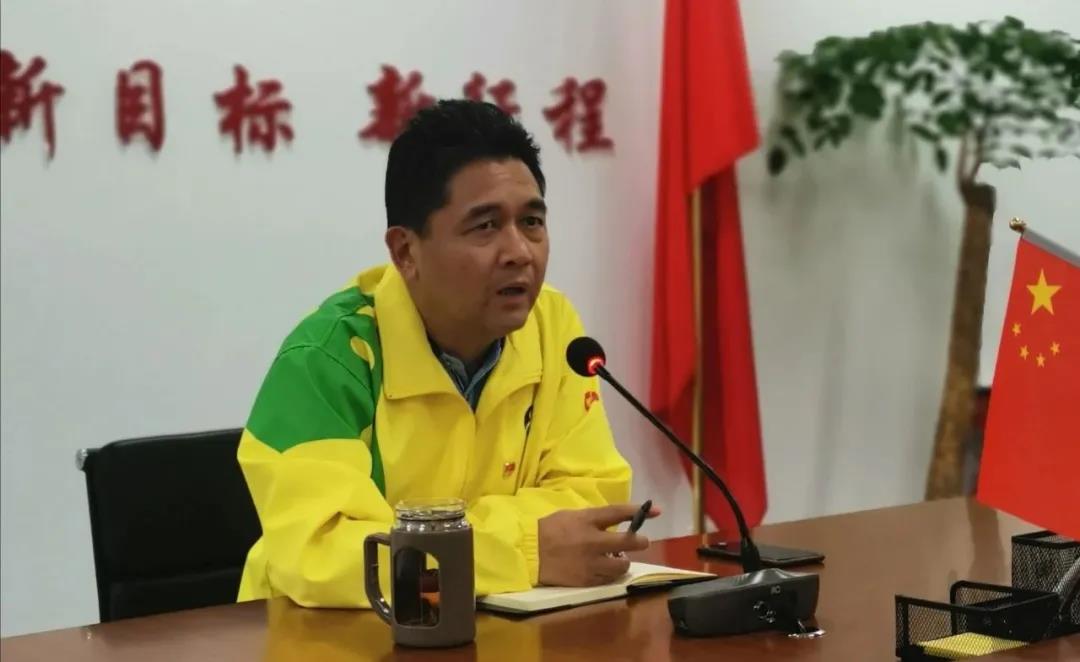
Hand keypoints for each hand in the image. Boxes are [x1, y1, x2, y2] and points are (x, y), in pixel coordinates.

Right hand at [537, 503, 659, 586]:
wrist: (528, 553)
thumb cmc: (548, 530)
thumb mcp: (571, 516)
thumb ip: (593, 519)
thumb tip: (614, 522)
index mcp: (586, 520)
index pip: (618, 512)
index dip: (639, 511)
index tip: (656, 511)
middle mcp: (592, 541)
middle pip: (628, 541)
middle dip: (639, 541)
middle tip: (640, 542)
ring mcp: (590, 562)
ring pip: (623, 564)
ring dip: (624, 560)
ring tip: (617, 558)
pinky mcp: (587, 580)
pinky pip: (609, 579)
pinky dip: (611, 573)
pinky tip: (605, 569)